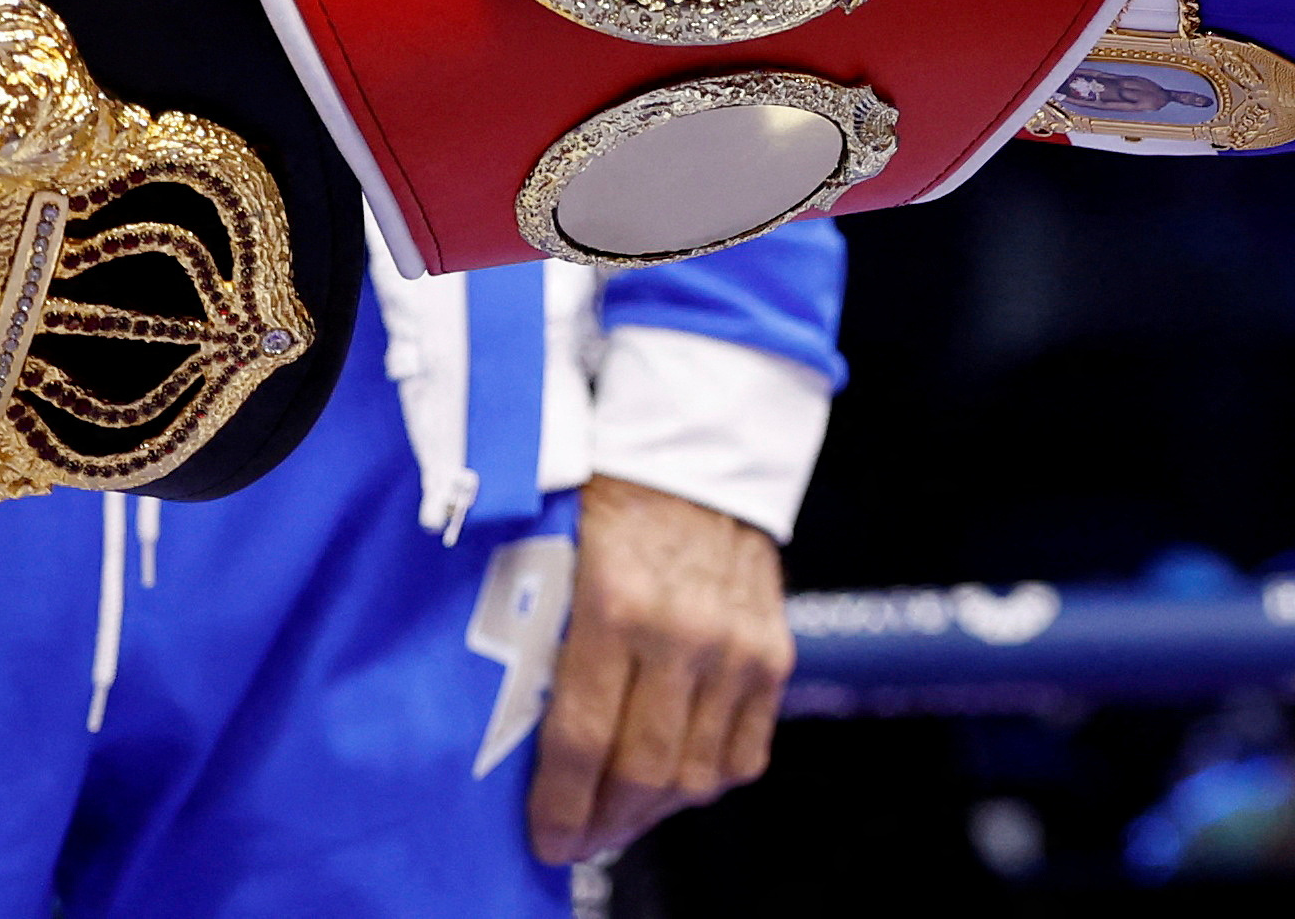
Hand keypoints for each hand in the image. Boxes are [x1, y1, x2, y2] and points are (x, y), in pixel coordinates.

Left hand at [532, 474, 792, 866]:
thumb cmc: (611, 506)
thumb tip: (520, 742)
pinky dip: (709, 781)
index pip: (583, 741)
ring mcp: (736, 646)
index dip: (561, 808)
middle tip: (581, 836)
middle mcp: (682, 631)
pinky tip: (677, 774)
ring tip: (624, 811)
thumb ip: (544, 644)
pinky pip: (746, 754)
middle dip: (605, 823)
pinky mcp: (773, 653)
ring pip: (696, 776)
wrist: (700, 453)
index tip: (547, 840)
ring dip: (654, 810)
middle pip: (644, 772)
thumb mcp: (558, 561)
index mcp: (613, 604)